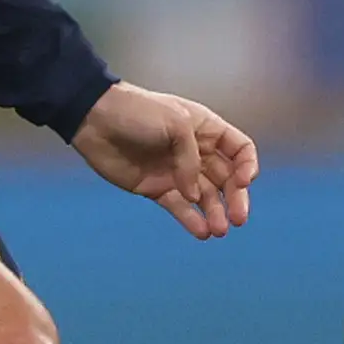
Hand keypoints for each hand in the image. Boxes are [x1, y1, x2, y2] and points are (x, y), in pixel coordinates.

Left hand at [69, 82, 258, 239]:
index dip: (247, 166)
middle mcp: (196, 152)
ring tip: (219, 230)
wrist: (95, 118)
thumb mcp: (176, 124)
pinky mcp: (156, 188)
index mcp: (206, 130)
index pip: (240, 150)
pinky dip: (191, 220)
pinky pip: (179, 207)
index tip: (243, 181)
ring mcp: (176, 172)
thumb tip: (194, 194)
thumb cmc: (138, 112)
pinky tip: (201, 232)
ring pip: (204, 197)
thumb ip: (191, 160)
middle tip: (238, 219)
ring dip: (215, 213)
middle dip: (235, 198)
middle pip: (227, 179)